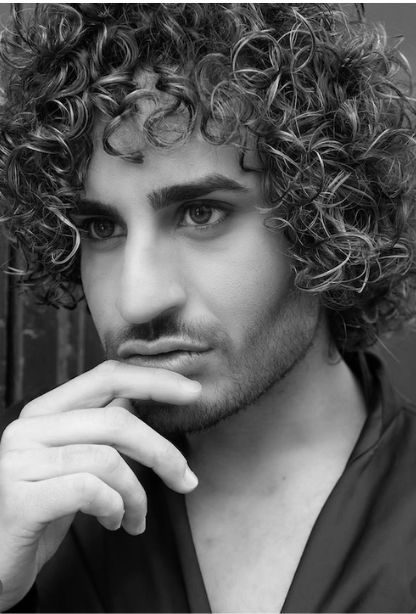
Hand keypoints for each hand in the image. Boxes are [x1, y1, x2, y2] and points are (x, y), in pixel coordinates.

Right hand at [0, 360, 200, 610]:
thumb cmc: (45, 506)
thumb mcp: (75, 461)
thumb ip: (102, 427)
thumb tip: (143, 398)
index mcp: (45, 411)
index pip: (106, 376)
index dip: (154, 380)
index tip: (192, 392)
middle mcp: (28, 428)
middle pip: (116, 420)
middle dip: (161, 451)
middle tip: (186, 480)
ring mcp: (20, 461)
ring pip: (108, 459)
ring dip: (137, 495)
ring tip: (136, 518)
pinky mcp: (21, 499)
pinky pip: (90, 491)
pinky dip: (115, 507)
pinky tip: (114, 522)